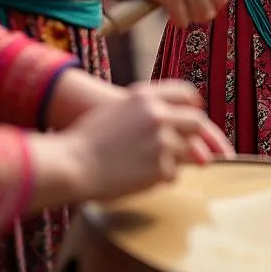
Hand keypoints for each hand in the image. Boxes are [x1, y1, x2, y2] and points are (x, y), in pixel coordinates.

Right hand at [29, 80, 233, 209]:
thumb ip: (145, 108)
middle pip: (196, 122)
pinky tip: (143, 178)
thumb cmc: (89, 138)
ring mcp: (162, 141)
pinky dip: (163, 178)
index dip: (192, 105)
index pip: (186, 93)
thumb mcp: (118, 108)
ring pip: (188, 151)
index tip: (193, 114)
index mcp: (146, 96)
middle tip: (190, 148)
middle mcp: (158, 115)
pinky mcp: (161, 167)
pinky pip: (173, 174)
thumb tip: (170, 117)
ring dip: (176, 160)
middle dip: (195, 136)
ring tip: (154, 165)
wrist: (73, 163)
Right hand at [142, 0, 229, 26]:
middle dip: (200, 15)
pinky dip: (176, 21)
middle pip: (211, 10)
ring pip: (196, 17)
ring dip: (187, 18)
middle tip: (188, 13)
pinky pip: (182, 20)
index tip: (204, 7)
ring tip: (177, 11)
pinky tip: (169, 14)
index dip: (214, 5)